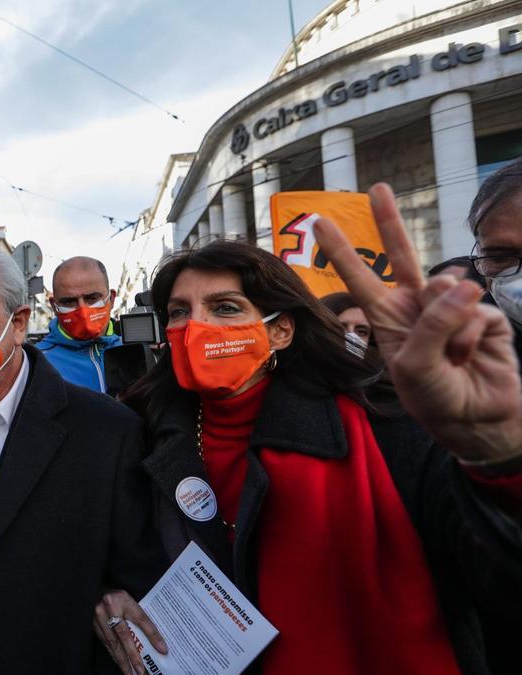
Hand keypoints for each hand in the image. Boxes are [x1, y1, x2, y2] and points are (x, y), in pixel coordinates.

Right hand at [94, 589, 166, 674]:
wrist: (93, 589)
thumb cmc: (116, 597)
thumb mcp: (129, 600)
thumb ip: (138, 615)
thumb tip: (156, 639)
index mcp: (123, 599)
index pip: (141, 619)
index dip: (152, 635)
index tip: (162, 649)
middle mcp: (110, 607)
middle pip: (124, 635)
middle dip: (133, 655)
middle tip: (141, 670)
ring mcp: (99, 616)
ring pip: (113, 643)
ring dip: (122, 660)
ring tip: (131, 673)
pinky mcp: (92, 624)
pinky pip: (105, 643)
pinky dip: (114, 655)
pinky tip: (121, 664)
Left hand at [314, 183, 521, 461]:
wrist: (477, 419)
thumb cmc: (433, 396)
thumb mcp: (414, 364)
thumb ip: (433, 322)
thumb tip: (465, 282)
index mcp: (388, 316)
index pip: (360, 277)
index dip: (342, 250)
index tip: (320, 222)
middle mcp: (416, 306)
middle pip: (402, 255)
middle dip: (388, 220)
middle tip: (377, 188)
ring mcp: (450, 306)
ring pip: (444, 288)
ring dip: (448, 326)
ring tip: (451, 356)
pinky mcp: (483, 313)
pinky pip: (475, 311)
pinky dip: (471, 337)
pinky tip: (471, 355)